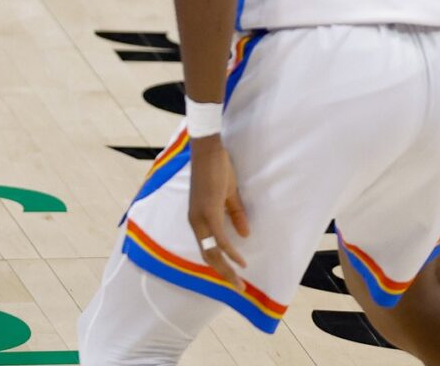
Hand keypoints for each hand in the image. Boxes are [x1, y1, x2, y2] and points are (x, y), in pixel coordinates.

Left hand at [187, 135, 249, 283]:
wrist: (208, 150)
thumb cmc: (216, 170)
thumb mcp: (228, 196)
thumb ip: (234, 215)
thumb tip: (244, 234)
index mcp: (198, 219)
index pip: (206, 248)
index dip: (219, 264)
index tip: (232, 276)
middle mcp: (195, 221)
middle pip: (207, 255)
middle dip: (223, 273)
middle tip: (237, 288)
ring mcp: (200, 217)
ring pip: (211, 251)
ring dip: (226, 268)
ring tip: (238, 282)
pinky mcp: (208, 211)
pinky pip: (219, 238)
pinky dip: (230, 252)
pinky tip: (240, 262)